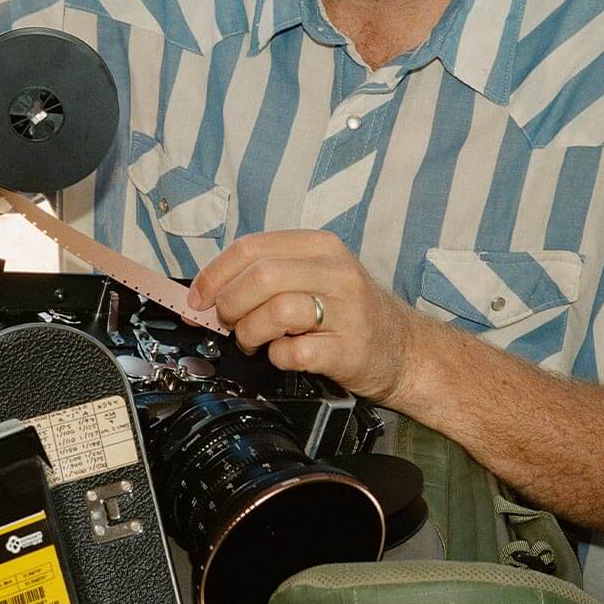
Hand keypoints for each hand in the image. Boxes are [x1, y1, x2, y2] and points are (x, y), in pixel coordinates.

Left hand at [187, 229, 418, 403]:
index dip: (216, 273)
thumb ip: (268, 274)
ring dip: (250, 332)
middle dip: (230, 304)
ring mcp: (347, 310)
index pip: (253, 247)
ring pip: (276, 311)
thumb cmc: (347, 312)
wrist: (404, 348)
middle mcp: (336, 272)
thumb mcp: (314, 276)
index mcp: (320, 246)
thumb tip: (208, 292)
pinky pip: (296, 352)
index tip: (199, 298)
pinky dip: (278, 357)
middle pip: (261, 277)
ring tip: (253, 342)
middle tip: (228, 323)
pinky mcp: (350, 348)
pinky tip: (285, 355)